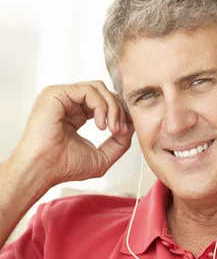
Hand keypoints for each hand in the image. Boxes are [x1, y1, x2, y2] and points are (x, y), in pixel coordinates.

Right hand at [14, 81, 134, 184]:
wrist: (43, 170)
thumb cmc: (64, 167)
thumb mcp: (102, 157)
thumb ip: (119, 142)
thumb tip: (132, 127)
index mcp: (76, 115)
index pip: (104, 103)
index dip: (120, 114)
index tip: (126, 131)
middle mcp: (68, 103)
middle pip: (104, 93)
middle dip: (119, 110)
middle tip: (121, 130)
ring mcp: (61, 96)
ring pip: (99, 88)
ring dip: (113, 107)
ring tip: (112, 128)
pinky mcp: (57, 93)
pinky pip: (89, 89)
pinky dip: (101, 105)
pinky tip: (101, 124)